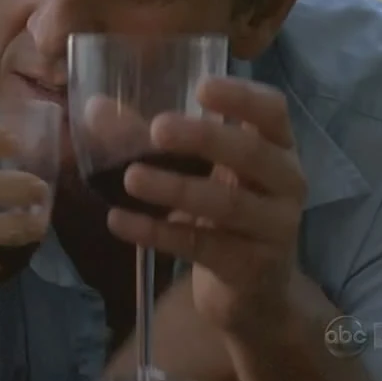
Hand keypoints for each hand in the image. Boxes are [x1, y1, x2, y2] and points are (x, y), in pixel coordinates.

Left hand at [106, 76, 306, 335]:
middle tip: (157, 128)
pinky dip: (158, 233)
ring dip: (176, 188)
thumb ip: (150, 139)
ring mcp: (274, 228)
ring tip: (130, 178)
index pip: (272, 112)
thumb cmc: (221, 214)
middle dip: (204, 138)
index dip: (242, 97)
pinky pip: (202, 247)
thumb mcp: (195, 172)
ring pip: (226, 203)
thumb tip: (96, 107)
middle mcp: (286, 183)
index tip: (200, 88)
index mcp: (276, 147)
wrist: (253, 293)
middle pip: (251, 154)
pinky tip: (119, 221)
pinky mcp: (251, 267)